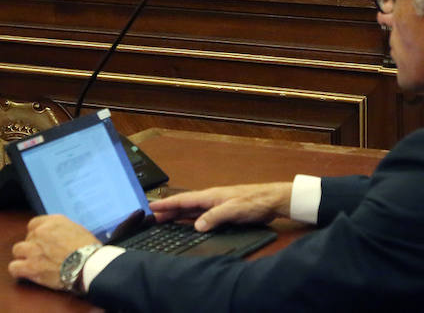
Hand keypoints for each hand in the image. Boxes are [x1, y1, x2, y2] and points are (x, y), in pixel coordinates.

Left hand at [8, 215, 98, 290]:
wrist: (88, 264)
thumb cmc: (87, 249)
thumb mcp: (76, 229)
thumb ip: (62, 230)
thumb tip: (57, 236)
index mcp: (52, 221)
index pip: (34, 224)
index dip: (37, 234)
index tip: (41, 241)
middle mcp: (40, 232)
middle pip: (27, 237)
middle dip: (33, 246)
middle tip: (42, 255)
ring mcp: (34, 249)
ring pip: (17, 250)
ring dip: (23, 256)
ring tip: (32, 263)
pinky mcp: (31, 266)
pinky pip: (14, 267)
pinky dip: (18, 270)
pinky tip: (24, 272)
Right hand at [149, 182, 291, 232]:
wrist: (272, 200)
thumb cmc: (255, 201)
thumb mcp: (234, 210)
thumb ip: (215, 217)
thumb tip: (197, 226)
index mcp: (211, 196)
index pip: (184, 200)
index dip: (167, 203)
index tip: (151, 206)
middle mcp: (211, 199)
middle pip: (185, 206)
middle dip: (168, 210)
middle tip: (151, 217)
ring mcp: (217, 205)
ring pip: (192, 211)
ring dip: (178, 215)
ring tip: (163, 221)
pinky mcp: (224, 212)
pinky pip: (202, 216)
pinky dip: (191, 220)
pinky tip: (188, 225)